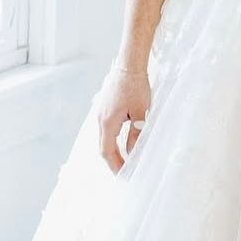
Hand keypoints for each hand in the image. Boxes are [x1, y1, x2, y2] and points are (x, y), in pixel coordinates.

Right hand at [97, 60, 150, 174]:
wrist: (129, 65)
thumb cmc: (136, 87)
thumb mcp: (140, 114)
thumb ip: (135, 135)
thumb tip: (131, 153)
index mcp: (108, 122)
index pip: (107, 152)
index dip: (115, 166)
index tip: (123, 175)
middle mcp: (100, 119)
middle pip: (103, 147)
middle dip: (113, 161)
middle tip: (124, 171)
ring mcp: (100, 112)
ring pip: (104, 138)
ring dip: (113, 150)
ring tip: (124, 160)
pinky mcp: (104, 107)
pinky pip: (106, 129)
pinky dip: (112, 140)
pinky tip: (122, 142)